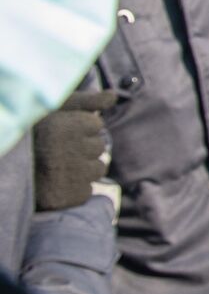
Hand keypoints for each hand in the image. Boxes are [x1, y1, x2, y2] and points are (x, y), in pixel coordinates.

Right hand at [32, 90, 116, 211]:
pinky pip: (86, 191)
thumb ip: (87, 101)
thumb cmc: (34, 134)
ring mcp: (67, 176)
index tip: (59, 132)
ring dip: (84, 169)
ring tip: (57, 167)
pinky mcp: (64, 198)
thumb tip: (113, 95)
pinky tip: (56, 184)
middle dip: (83, 148)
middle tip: (57, 151)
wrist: (6, 171)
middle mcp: (67, 151)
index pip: (96, 124)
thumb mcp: (56, 110)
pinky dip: (75, 189)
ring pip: (98, 169)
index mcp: (63, 126)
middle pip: (100, 147)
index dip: (80, 127)